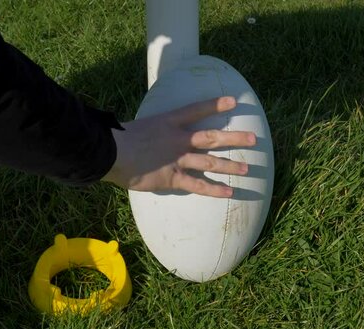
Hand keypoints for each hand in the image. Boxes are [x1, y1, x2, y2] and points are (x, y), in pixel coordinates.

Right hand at [101, 96, 255, 197]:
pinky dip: (214, 189)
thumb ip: (151, 130)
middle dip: (234, 138)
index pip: (196, 110)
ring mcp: (177, 159)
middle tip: (254, 138)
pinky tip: (229, 191)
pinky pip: (198, 185)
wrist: (109, 153)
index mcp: (168, 123)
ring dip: (230, 166)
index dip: (215, 105)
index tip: (233, 101)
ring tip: (247, 168)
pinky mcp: (172, 177)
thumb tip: (152, 133)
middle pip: (212, 137)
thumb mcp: (138, 127)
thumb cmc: (118, 138)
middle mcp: (178, 140)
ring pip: (210, 162)